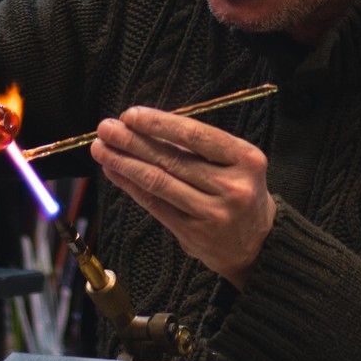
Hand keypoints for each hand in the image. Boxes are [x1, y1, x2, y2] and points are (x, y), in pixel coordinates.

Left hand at [91, 107, 275, 289]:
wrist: (258, 244)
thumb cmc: (239, 194)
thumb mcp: (234, 164)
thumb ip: (197, 147)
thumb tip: (145, 127)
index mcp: (246, 159)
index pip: (196, 135)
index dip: (159, 124)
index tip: (131, 115)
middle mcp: (232, 186)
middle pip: (172, 158)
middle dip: (132, 141)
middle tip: (106, 128)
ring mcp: (212, 212)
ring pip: (159, 182)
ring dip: (124, 163)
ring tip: (102, 149)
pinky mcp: (193, 233)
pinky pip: (154, 204)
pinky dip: (130, 186)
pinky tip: (114, 172)